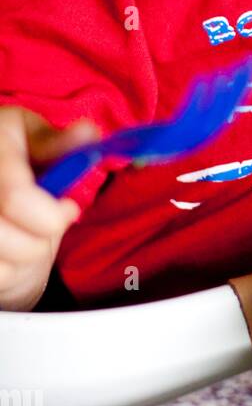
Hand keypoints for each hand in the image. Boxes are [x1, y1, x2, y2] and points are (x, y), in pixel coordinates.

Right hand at [0, 106, 98, 310]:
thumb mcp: (32, 137)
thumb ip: (56, 142)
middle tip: (49, 224)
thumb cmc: (16, 156)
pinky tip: (13, 248)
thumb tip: (88, 133)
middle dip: (40, 238)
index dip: (51, 212)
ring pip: (3, 267)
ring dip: (26, 256)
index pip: (15, 197)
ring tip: (29, 233)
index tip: (70, 209)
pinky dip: (11, 272)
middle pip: (6, 237)